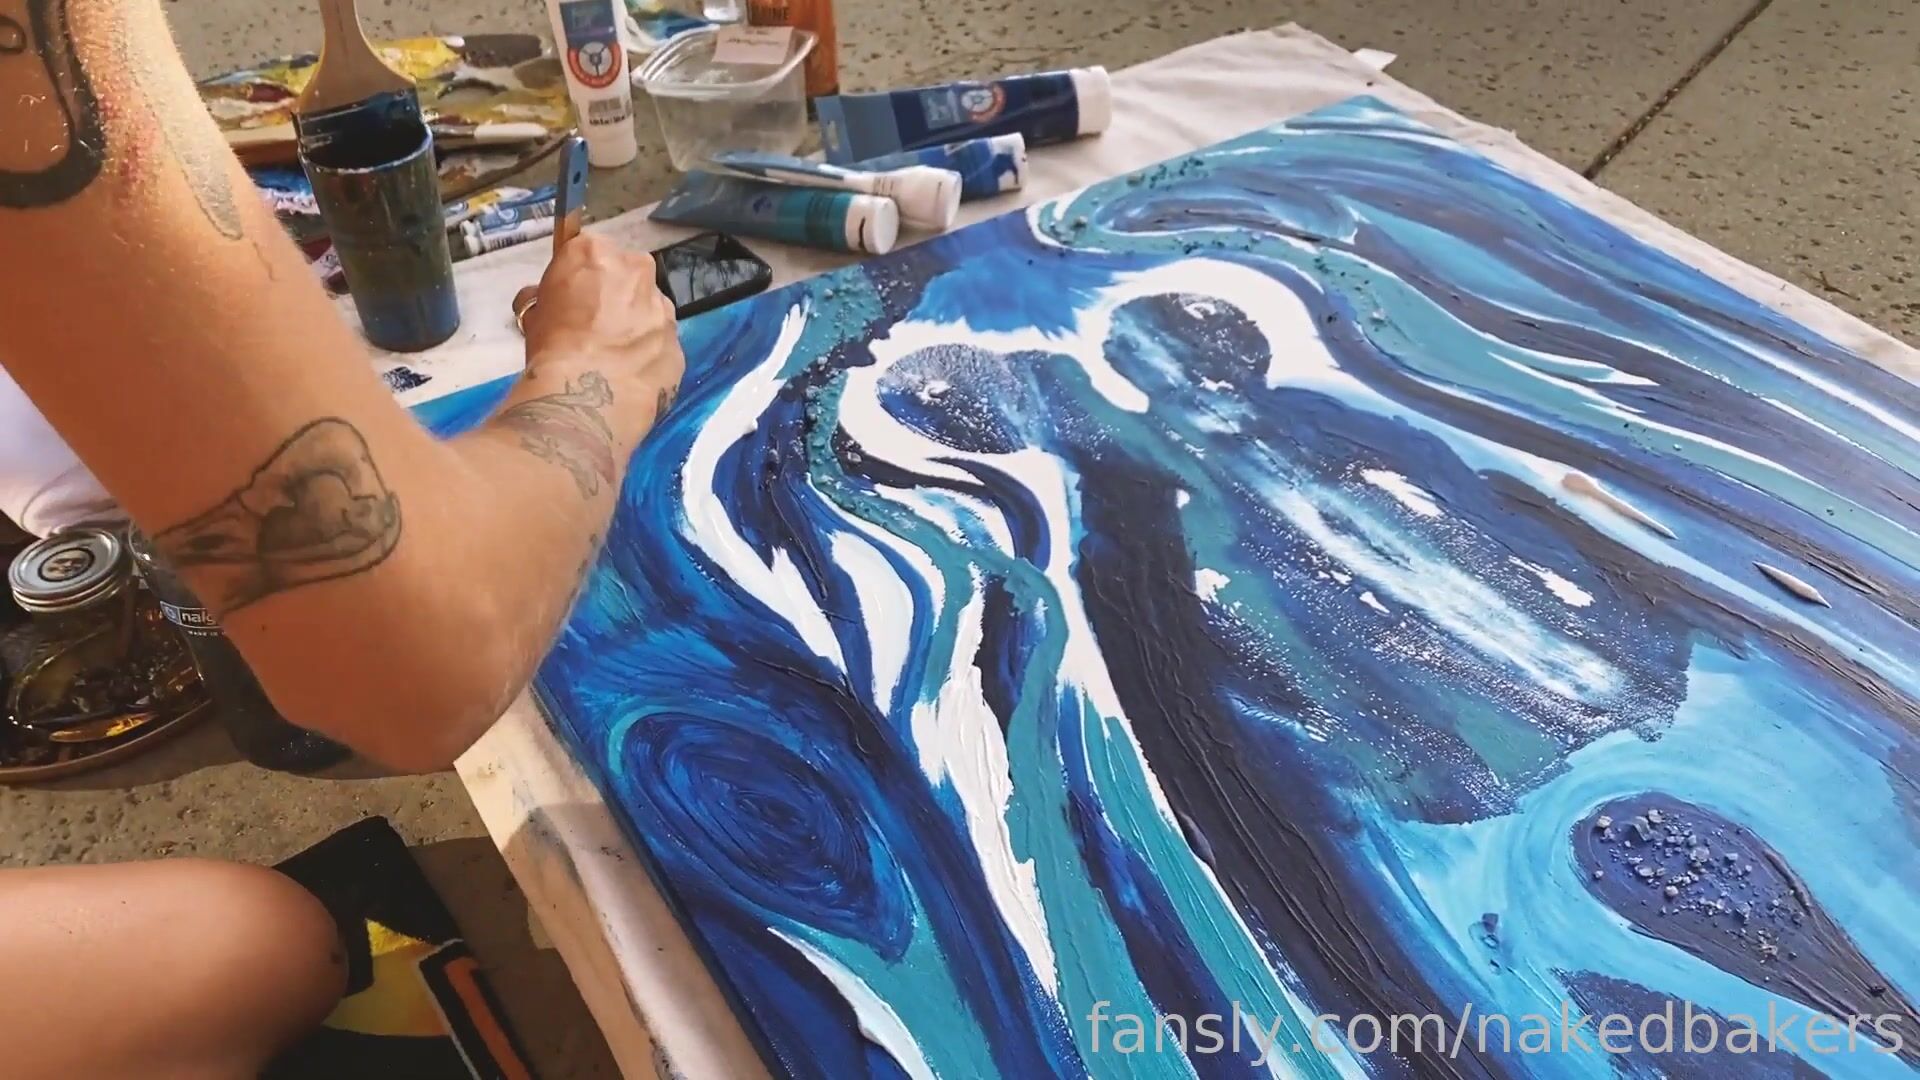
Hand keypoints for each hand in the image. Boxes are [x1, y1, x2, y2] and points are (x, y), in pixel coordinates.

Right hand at [516, 234, 684, 417]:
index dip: (580, 276)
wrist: (588, 396)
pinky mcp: (678, 342)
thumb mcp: (534, 314)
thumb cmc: (553, 348)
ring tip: (614, 356)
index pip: (588, 252)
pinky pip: (661, 341)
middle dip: (615, 294)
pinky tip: (631, 374)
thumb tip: (547, 302)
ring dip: (636, 323)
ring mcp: (663, 306)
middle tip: (594, 326)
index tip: (573, 297)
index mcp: (596, 252)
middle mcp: (637, 270)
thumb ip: (548, 297)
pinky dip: (650, 353)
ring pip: (650, 307)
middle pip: (627, 274)